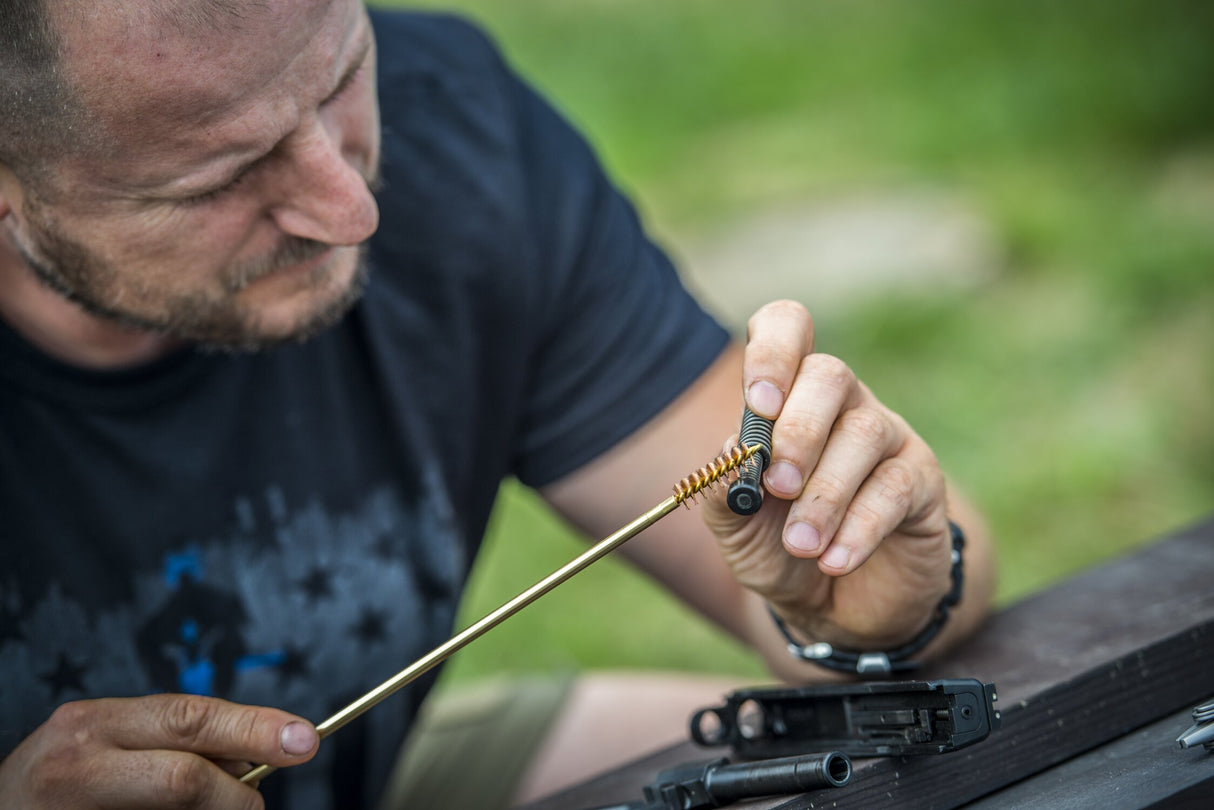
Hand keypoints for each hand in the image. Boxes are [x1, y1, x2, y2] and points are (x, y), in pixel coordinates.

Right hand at [0, 694, 317, 808]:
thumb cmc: (59, 786)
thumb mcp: (108, 746)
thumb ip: (176, 743)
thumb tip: (255, 751)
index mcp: (94, 724)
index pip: (190, 717)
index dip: (255, 727)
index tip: (306, 740)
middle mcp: (78, 763)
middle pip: (184, 774)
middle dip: (237, 794)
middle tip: (258, 805)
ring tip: (212, 808)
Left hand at [703, 300, 953, 649]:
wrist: (830, 608)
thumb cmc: (778, 548)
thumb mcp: (735, 525)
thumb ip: (723, 487)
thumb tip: (730, 453)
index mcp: (788, 396)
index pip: (787, 328)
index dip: (772, 352)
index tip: (759, 404)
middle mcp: (841, 404)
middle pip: (829, 375)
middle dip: (798, 431)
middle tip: (776, 487)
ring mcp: (886, 437)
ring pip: (863, 434)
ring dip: (824, 495)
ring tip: (801, 545)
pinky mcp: (921, 482)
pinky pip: (895, 488)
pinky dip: (858, 528)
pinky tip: (833, 560)